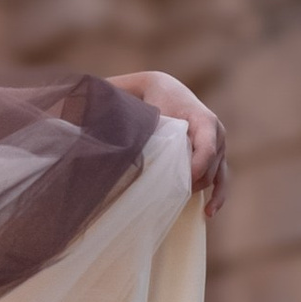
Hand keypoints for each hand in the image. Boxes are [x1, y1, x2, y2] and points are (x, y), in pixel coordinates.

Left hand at [108, 67, 227, 215]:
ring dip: (206, 192)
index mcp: (202, 118)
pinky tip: (208, 213)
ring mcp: (219, 145)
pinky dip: (219, 195)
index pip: (207, 146)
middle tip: (171, 195)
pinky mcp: (217, 155)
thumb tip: (77, 114)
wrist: (165, 88)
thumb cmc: (148, 96)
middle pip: (211, 166)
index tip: (182, 183)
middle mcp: (215, 131)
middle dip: (194, 182)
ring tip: (195, 210)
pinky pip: (223, 178)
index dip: (196, 167)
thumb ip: (113, 107)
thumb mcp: (135, 100)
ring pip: (217, 174)